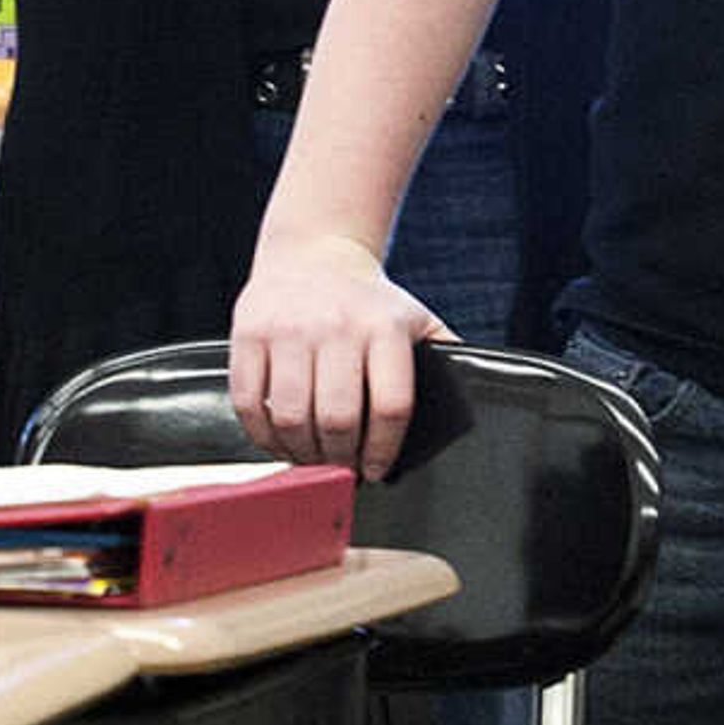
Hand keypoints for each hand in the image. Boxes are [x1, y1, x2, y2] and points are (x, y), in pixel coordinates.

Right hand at [228, 233, 453, 479]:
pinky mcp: (249, 336)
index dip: (384, 449)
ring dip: (301, 452)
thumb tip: (474, 390)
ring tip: (311, 460)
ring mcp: (290, 331)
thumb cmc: (370, 302)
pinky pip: (250, 403)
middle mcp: (337, 328)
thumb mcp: (415, 317)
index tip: (376, 469)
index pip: (392, 405)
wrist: (314, 255)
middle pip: (338, 419)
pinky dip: (262, 436)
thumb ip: (443, 354)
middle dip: (340, 457)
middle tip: (340, 469)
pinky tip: (279, 442)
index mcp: (386, 328)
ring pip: (291, 417)